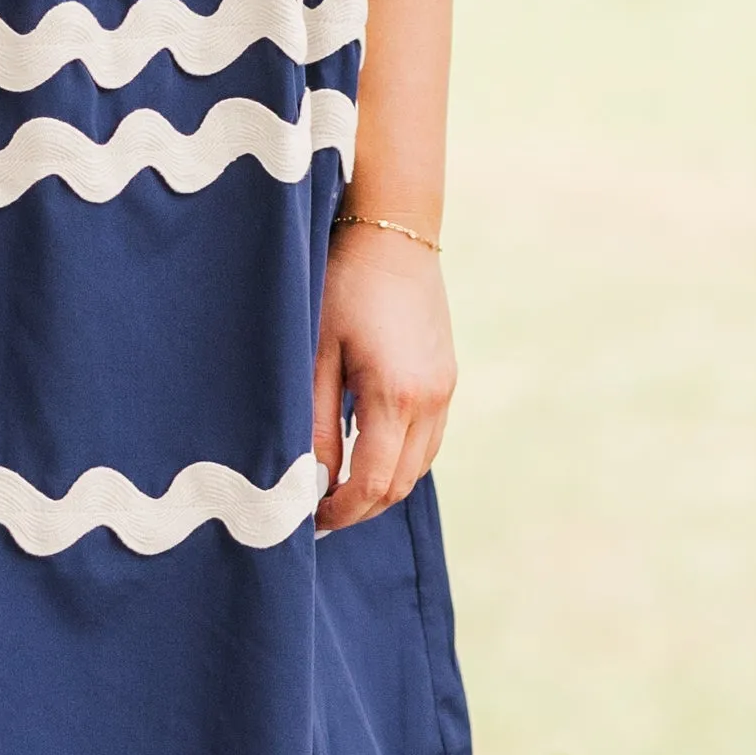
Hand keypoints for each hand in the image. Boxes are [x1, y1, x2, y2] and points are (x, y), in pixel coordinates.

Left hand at [312, 221, 455, 531]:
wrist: (393, 233)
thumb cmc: (342, 286)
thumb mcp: (316, 353)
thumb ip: (315, 422)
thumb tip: (315, 482)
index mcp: (397, 396)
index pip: (374, 483)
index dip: (341, 512)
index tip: (308, 521)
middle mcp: (432, 400)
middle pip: (401, 484)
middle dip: (360, 507)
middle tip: (317, 512)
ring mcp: (446, 390)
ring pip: (418, 466)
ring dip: (381, 485)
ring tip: (336, 486)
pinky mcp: (447, 378)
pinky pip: (428, 439)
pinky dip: (399, 458)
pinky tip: (365, 449)